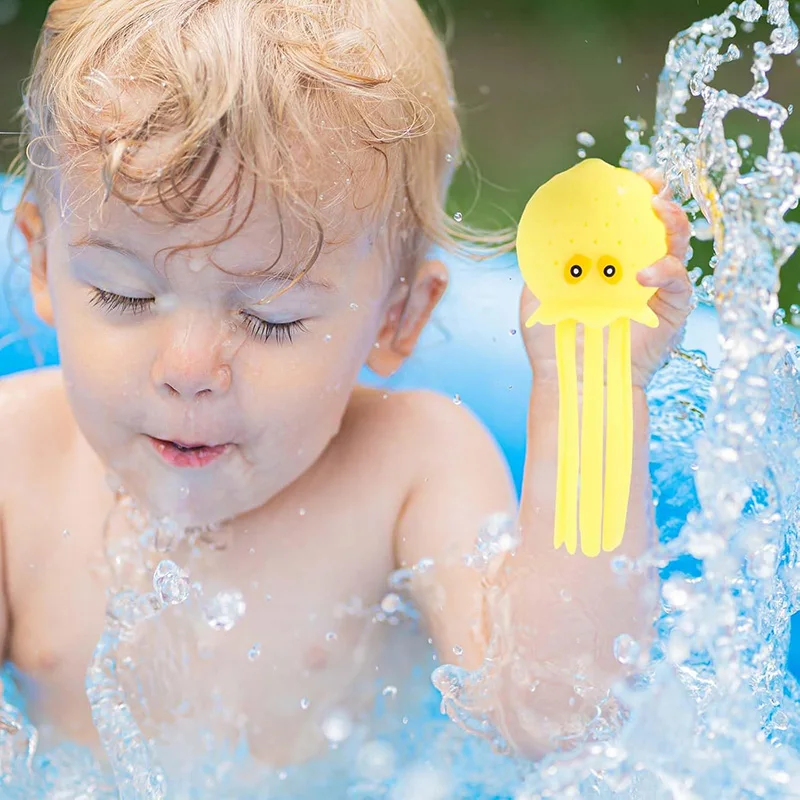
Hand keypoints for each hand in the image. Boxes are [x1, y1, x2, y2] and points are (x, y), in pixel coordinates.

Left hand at [520, 168, 692, 389]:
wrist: (570, 380)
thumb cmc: (551, 343)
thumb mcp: (537, 294)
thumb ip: (541, 265)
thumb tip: (536, 231)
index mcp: (607, 263)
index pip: (625, 222)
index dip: (631, 196)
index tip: (629, 175)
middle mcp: (634, 271)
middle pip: (659, 225)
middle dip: (661, 197)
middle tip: (653, 183)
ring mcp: (655, 290)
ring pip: (678, 246)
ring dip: (673, 222)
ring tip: (658, 209)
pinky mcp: (672, 312)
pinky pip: (679, 283)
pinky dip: (666, 271)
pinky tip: (644, 272)